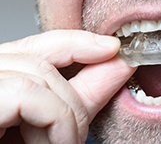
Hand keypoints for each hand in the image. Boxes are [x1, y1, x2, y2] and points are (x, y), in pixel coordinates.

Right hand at [0, 30, 135, 142]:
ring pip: (37, 74)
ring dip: (64, 114)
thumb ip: (79, 97)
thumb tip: (117, 67)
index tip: (112, 48)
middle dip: (74, 94)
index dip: (77, 42)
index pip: (38, 45)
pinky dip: (53, 119)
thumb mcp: (48, 128)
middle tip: (78, 134)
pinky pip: (26, 93)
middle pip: (39, 57)